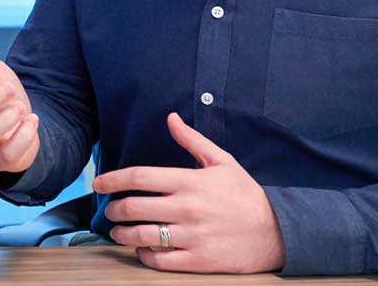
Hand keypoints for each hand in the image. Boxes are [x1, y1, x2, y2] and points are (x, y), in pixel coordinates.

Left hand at [98, 112, 284, 273]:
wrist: (279, 232)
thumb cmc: (246, 194)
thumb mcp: (222, 161)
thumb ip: (192, 140)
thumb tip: (170, 117)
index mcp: (190, 181)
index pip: (139, 177)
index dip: (112, 179)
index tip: (98, 183)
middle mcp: (187, 208)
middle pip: (134, 207)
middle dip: (114, 209)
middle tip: (109, 210)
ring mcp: (192, 236)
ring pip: (142, 235)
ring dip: (122, 234)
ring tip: (117, 231)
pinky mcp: (199, 260)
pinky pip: (160, 260)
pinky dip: (144, 255)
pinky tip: (141, 249)